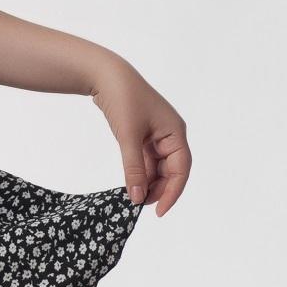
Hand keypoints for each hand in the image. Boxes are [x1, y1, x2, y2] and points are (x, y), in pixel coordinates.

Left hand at [88, 64, 190, 216]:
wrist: (104, 74)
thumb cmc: (123, 98)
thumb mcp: (129, 137)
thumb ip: (134, 168)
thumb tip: (137, 196)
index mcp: (175, 132)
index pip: (181, 169)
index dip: (172, 192)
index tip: (159, 211)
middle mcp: (170, 134)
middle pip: (171, 170)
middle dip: (158, 188)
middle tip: (140, 205)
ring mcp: (156, 134)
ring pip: (158, 166)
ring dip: (148, 181)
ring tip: (134, 197)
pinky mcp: (143, 133)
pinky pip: (146, 158)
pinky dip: (140, 171)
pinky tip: (131, 183)